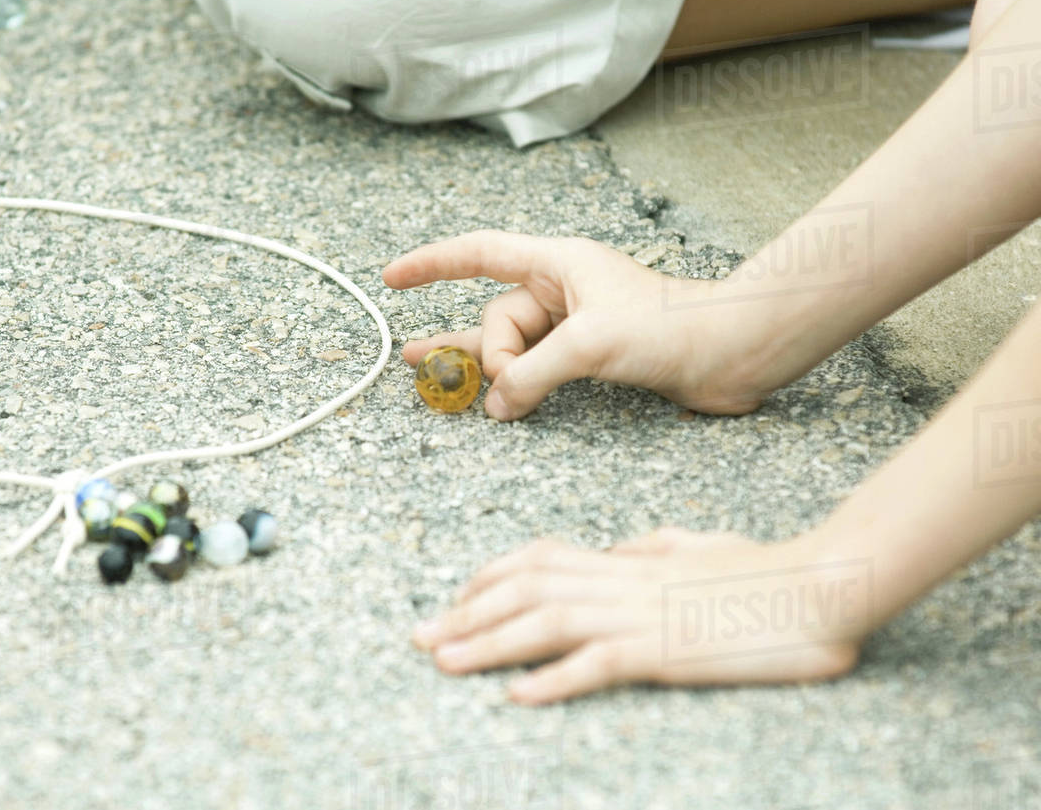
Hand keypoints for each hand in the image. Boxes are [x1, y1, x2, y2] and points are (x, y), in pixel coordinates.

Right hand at [382, 230, 771, 419]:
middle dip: (488, 355)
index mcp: (558, 264)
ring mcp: (574, 326)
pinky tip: (497, 403)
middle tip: (480, 387)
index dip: (432, 263)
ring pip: (512, 348)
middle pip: (496, 319)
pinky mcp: (589, 358)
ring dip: (490, 372)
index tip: (391, 278)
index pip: (480, 254)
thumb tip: (497, 405)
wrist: (731, 354)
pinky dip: (516, 386)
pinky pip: (535, 368)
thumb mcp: (590, 344)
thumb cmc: (671, 327)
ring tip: (434, 382)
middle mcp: (561, 291)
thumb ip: (533, 374)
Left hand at [412, 529, 863, 702]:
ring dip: (488, 643)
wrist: (820, 583)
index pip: (538, 558)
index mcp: (626, 560)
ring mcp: (640, 614)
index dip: (488, 579)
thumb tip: (622, 549)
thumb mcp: (698, 547)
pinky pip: (599, 663)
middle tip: (421, 638)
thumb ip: (652, 548)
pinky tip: (518, 695)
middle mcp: (621, 580)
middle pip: (525, 589)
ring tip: (443, 662)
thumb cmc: (764, 569)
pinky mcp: (666, 650)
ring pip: (545, 622)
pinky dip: (554, 679)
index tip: (454, 601)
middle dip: (466, 613)